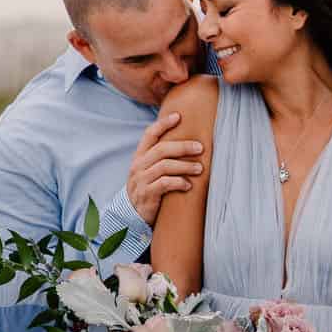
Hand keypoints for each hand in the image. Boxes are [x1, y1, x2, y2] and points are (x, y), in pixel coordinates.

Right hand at [126, 111, 204, 226]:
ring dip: (185, 166)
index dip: (163, 124)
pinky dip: (178, 183)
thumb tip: (187, 143)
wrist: (131, 215)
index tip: (178, 116)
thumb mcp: (149, 171)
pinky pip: (164, 184)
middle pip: (161, 149)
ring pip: (164, 166)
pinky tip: (189, 186)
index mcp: (140, 156)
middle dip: (182, 147)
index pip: (149, 134)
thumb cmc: (147, 189)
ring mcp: (141, 180)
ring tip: (200, 169)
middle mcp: (139, 165)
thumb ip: (161, 158)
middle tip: (200, 148)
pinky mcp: (146, 195)